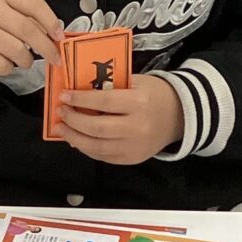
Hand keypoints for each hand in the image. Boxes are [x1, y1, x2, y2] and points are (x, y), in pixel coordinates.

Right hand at [0, 0, 59, 80]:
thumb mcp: (5, 12)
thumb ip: (28, 18)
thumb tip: (56, 35)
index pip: (32, 3)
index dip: (50, 21)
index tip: (59, 36)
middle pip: (27, 29)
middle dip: (46, 47)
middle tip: (55, 58)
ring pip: (17, 50)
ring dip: (26, 60)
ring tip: (23, 60)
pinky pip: (3, 65)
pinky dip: (9, 68)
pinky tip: (3, 63)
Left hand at [59, 77, 182, 164]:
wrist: (180, 116)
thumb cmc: (154, 94)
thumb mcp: (135, 82)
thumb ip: (110, 87)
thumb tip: (78, 94)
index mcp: (138, 103)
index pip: (103, 102)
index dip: (80, 100)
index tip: (64, 96)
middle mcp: (137, 127)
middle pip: (97, 128)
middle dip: (73, 121)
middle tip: (61, 112)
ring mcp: (135, 147)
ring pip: (97, 147)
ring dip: (74, 138)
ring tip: (62, 129)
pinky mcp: (133, 159)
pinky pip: (104, 157)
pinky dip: (87, 148)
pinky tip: (77, 140)